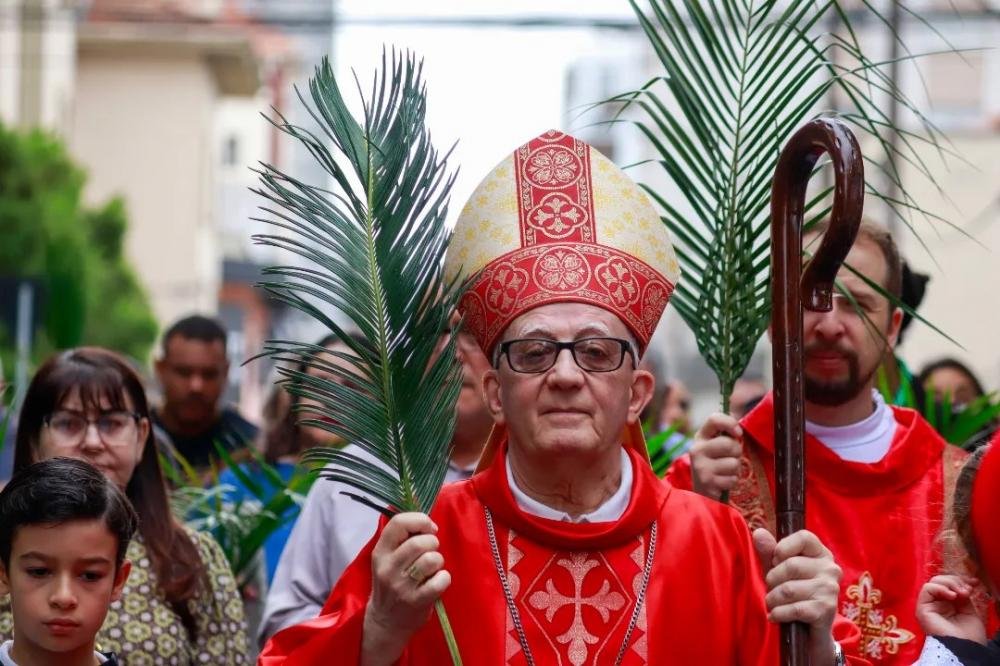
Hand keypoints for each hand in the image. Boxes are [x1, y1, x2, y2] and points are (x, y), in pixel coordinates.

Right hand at [361, 512, 450, 665]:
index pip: (398, 523)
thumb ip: (400, 536)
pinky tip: (437, 582)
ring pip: (432, 559)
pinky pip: (441, 580)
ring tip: (432, 568)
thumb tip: (419, 505)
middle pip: (420, 542)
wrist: (385, 621)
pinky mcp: (417, 602)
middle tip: (430, 551)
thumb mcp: (387, 558)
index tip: (428, 528)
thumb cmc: (392, 583)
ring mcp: (402, 586)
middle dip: (433, 543)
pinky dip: (444, 578)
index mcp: (380, 552)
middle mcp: (388, 568)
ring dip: (438, 561)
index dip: (420, 520)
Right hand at [690, 413, 742, 499]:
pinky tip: (722, 482)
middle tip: (731, 458)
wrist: (700, 490)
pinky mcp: (706, 483)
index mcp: (701, 436)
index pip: (714, 419)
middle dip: (737, 452)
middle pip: (729, 444)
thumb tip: (735, 419)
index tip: (738, 434)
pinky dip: (732, 481)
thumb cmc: (714, 463)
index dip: (730, 423)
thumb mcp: (716, 445)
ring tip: (726, 471)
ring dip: (735, 469)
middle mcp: (697, 449)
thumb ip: (726, 432)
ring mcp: (700, 466)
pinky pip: (732, 479)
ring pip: (733, 463)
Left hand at [754, 528, 841, 665]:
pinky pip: (794, 609)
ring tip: (773, 604)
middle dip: (772, 580)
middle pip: (791, 565)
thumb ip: (769, 552)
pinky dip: (778, 614)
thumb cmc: (794, 594)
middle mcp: (830, 569)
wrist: (811, 631)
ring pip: (789, 589)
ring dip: (773, 599)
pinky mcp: (826, 610)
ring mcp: (830, 590)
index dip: (783, 547)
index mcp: (821, 554)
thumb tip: (758, 532)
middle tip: (772, 589)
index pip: (804, 537)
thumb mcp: (779, 570)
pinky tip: (775, 616)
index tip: (776, 560)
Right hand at [915, 574, 986, 643]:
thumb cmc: (968, 635)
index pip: (949, 585)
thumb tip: (961, 584)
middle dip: (956, 581)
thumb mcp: (968, 610)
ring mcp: (928, 606)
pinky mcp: (922, 608)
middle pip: (941, 581)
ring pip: (933, 582)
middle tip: (968, 590)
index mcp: (947, 604)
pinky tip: (952, 595)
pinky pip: (927, 589)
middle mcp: (935, 603)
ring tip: (962, 593)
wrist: (965, 649)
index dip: (961, 580)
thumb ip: (962, 596)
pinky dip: (940, 588)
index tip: (974, 582)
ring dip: (950, 583)